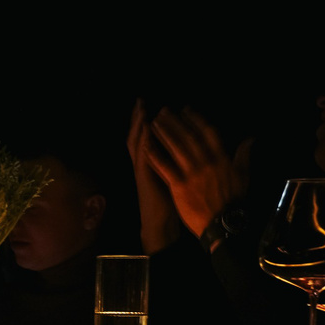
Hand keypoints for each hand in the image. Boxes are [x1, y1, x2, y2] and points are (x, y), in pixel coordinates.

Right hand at [127, 98, 180, 252]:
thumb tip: (186, 152)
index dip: (148, 123)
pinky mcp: (145, 176)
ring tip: (141, 110)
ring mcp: (143, 169)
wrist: (160, 223)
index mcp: (154, 163)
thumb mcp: (175, 179)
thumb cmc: (172, 203)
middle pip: (139, 136)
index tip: (151, 107)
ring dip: (139, 126)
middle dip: (139, 119)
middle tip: (140, 101)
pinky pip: (143, 156)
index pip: (150, 138)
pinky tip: (145, 129)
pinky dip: (143, 141)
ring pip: (138, 143)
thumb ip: (177, 164)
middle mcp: (145, 163)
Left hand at [145, 105, 251, 242]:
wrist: (223, 223)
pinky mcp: (179, 186)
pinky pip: (165, 168)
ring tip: (153, 122)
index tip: (186, 109)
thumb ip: (244, 154)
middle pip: (188, 137)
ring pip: (176, 149)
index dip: (196, 119)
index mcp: (221, 159)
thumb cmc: (234, 200)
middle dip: (175, 122)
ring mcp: (191, 174)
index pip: (208, 133)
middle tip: (164, 111)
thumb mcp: (244, 174)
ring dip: (164, 134)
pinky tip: (146, 146)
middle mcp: (206, 163)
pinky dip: (155, 156)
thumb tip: (251, 138)